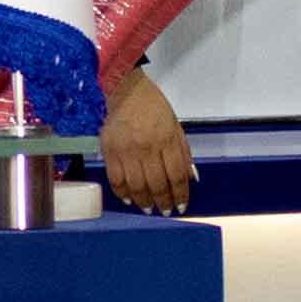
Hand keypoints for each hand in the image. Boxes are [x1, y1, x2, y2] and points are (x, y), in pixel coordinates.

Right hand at [100, 65, 193, 215]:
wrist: (124, 90)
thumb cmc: (152, 106)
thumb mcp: (175, 125)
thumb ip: (183, 152)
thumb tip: (191, 178)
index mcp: (167, 140)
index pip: (177, 175)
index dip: (180, 194)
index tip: (181, 205)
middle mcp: (148, 147)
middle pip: (158, 184)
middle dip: (163, 202)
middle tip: (165, 211)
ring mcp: (127, 150)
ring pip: (137, 186)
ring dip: (144, 201)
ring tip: (148, 209)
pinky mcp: (110, 151)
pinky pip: (116, 179)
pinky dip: (122, 192)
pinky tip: (129, 198)